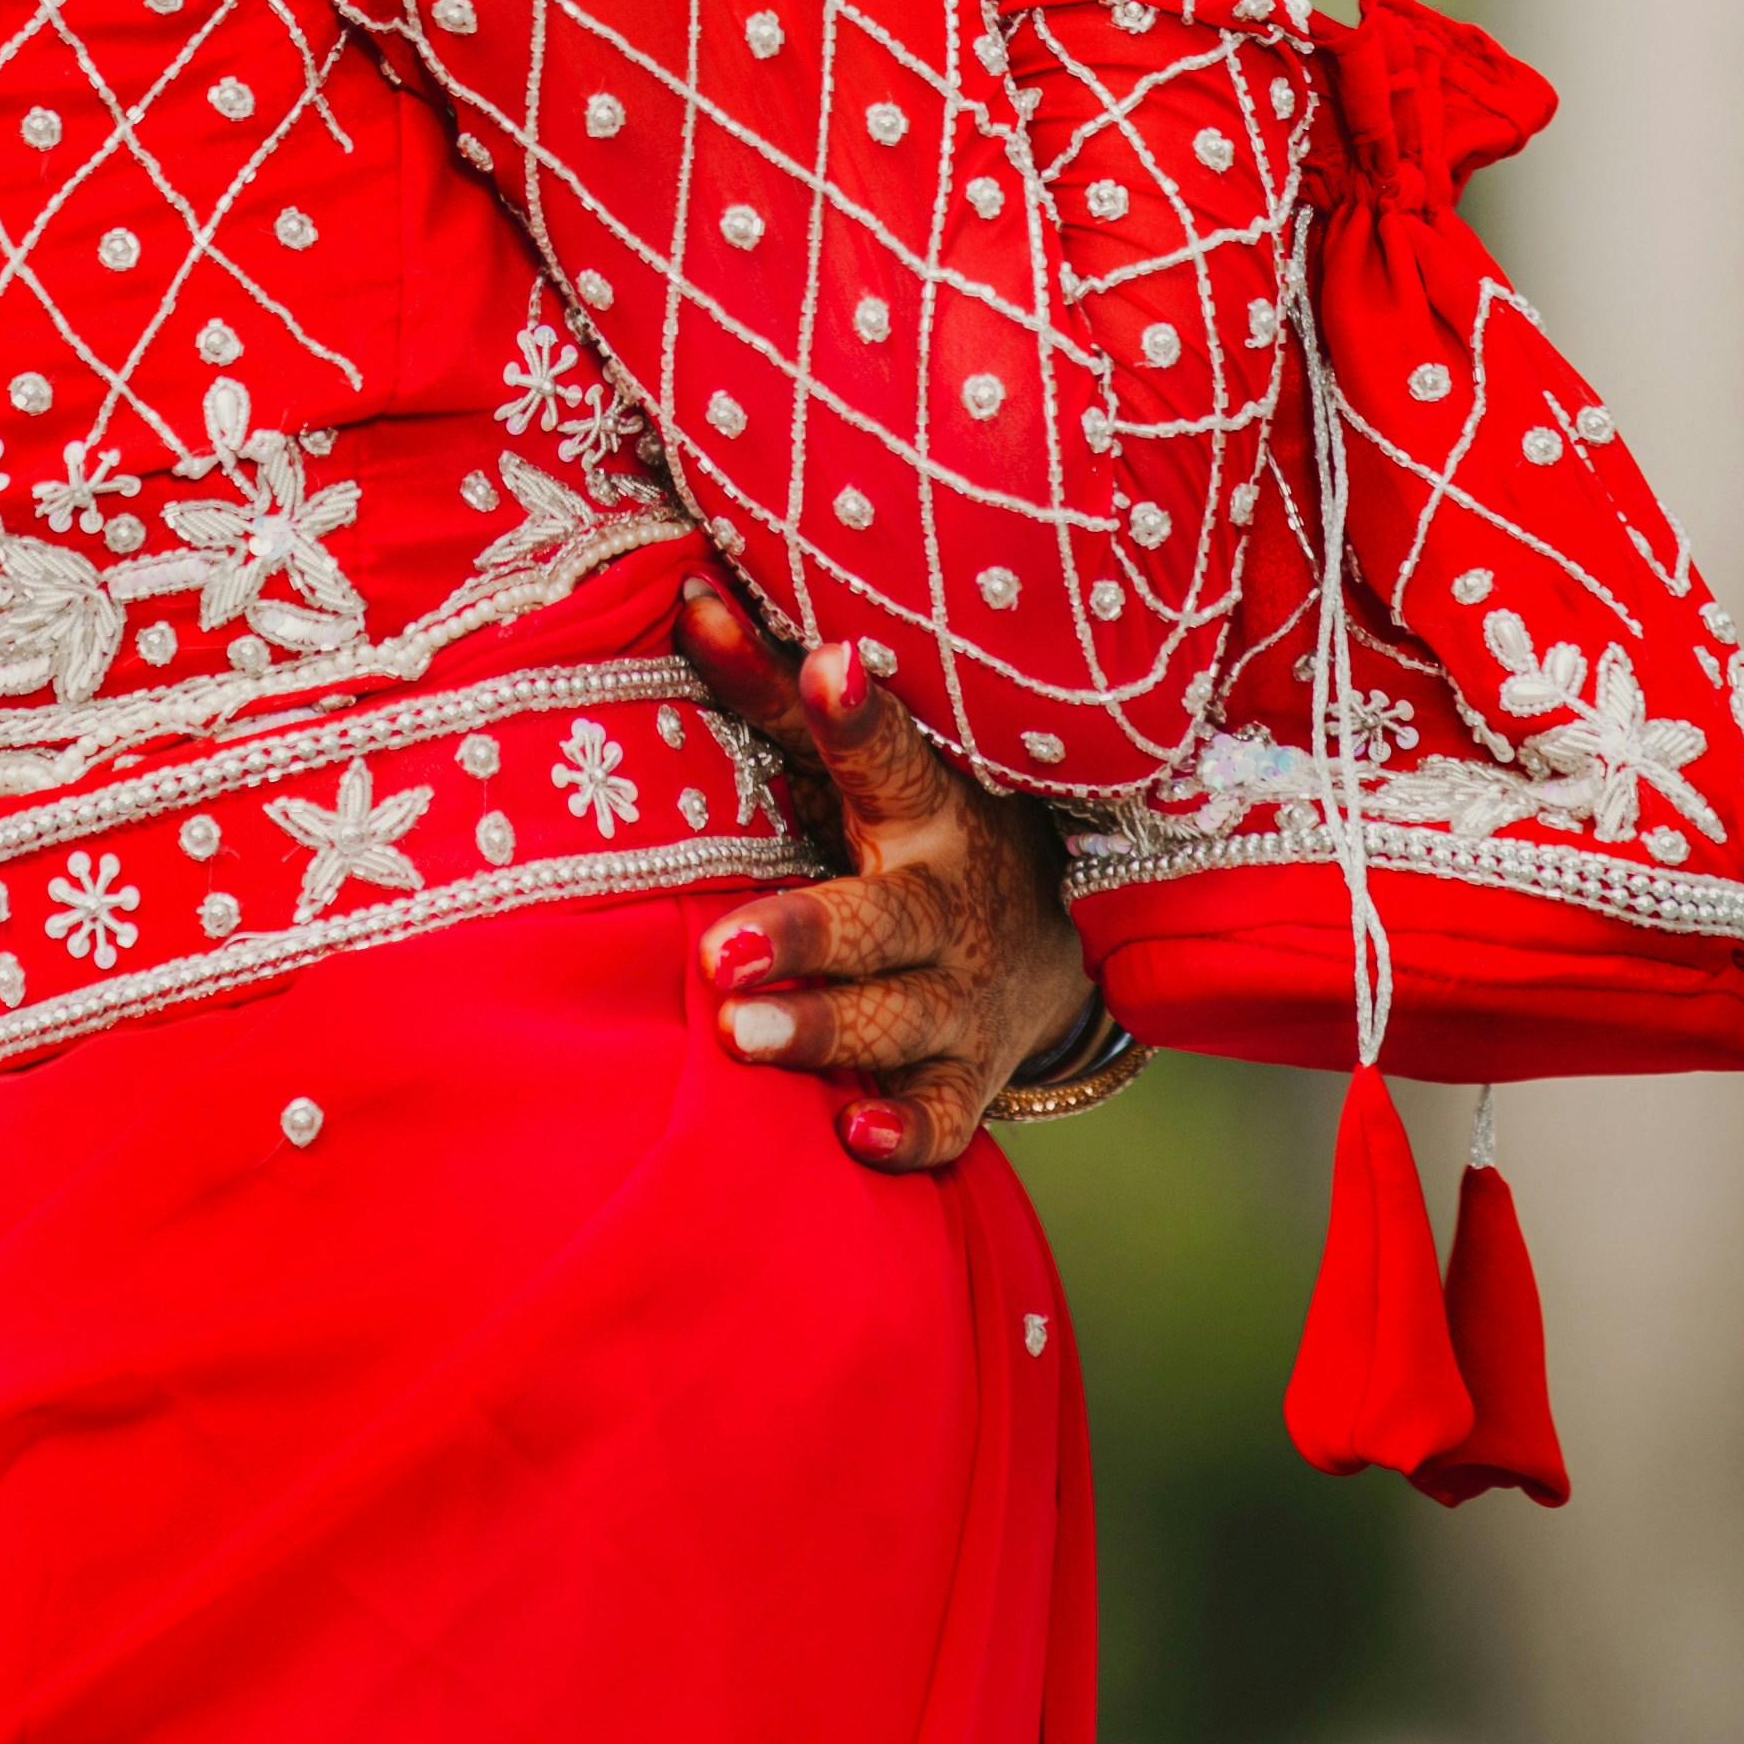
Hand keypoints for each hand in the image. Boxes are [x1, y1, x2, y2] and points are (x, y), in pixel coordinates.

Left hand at [676, 579, 1095, 1170]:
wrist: (1057, 941)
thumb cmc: (917, 834)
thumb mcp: (869, 769)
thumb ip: (772, 697)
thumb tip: (686, 604)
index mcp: (926, 811)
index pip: (893, 757)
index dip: (858, 715)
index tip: (833, 665)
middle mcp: (948, 905)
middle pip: (882, 919)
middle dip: (805, 935)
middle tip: (722, 955)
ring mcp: (962, 999)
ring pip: (898, 1019)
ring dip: (825, 1029)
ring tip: (743, 1038)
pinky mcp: (969, 1076)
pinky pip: (944, 1116)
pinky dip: (908, 1133)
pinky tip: (853, 1140)